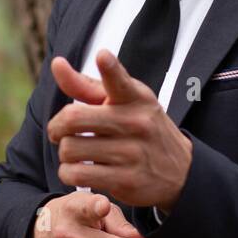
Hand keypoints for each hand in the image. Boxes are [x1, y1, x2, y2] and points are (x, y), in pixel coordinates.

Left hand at [46, 49, 191, 210]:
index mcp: (135, 98)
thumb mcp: (121, 103)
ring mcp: (132, 153)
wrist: (180, 171)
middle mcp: (135, 123)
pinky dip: (68, 173)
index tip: (103, 56)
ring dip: (64, 153)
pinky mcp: (126, 181)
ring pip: (70, 149)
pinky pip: (77, 175)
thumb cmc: (140, 128)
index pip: (120, 81)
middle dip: (56, 127)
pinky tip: (77, 170)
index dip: (110, 68)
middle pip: (73, 118)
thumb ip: (86, 85)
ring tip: (73, 153)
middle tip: (58, 132)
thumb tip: (56, 63)